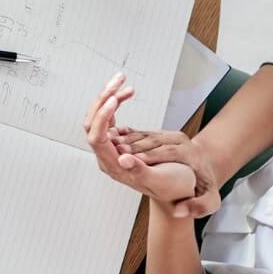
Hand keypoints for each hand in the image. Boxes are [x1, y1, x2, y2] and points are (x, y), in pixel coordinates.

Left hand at [83, 74, 220, 216]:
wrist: (179, 191)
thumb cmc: (173, 187)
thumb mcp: (160, 180)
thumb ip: (140, 171)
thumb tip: (122, 159)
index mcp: (114, 167)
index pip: (96, 138)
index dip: (101, 117)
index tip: (114, 100)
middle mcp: (108, 157)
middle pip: (93, 124)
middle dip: (103, 100)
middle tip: (118, 81)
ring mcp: (112, 148)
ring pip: (100, 119)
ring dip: (109, 98)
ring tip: (124, 83)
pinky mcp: (118, 142)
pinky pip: (110, 119)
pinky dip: (116, 105)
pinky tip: (126, 94)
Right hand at [110, 124, 221, 195]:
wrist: (205, 168)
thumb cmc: (204, 185)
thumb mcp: (210, 200)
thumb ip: (199, 206)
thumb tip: (179, 212)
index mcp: (191, 154)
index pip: (170, 152)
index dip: (151, 156)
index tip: (136, 161)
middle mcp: (180, 141)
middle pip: (155, 140)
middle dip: (136, 146)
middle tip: (118, 152)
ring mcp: (169, 135)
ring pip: (146, 134)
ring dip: (128, 139)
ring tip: (112, 145)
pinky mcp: (160, 133)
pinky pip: (141, 132)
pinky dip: (127, 135)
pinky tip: (114, 137)